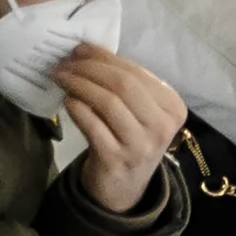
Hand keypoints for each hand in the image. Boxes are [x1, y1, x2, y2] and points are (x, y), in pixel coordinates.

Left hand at [56, 46, 186, 213]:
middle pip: (123, 85)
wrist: (125, 186)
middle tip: (66, 63)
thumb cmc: (131, 139)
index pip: (137, 72)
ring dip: (80, 85)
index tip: (80, 49)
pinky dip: (77, 109)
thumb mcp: (140, 111)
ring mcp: (140, 145)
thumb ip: (125, 83)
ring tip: (62, 78)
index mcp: (173, 107)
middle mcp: (162, 126)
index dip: (105, 57)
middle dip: (90, 69)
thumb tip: (86, 50)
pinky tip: (68, 101)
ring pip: (107, 102)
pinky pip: (92, 126)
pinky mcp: (116, 159)